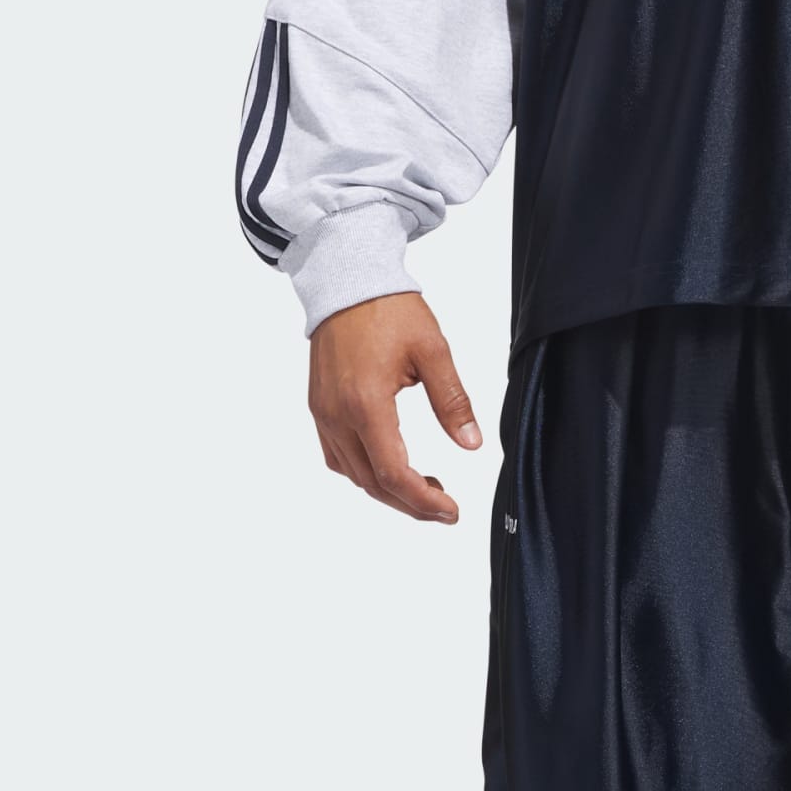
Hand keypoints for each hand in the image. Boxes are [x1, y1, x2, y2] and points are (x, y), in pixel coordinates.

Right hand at [308, 293, 480, 522]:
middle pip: (374, 483)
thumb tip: (471, 443)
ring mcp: (323, 414)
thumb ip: (452, 401)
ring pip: (355, 476)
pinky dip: (365, 473)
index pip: (394, 474)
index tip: (451, 510)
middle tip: (444, 509)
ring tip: (425, 488)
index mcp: (366, 403)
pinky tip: (390, 467)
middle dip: (412, 504)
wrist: (345, 281)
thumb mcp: (432, 351)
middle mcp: (337, 415)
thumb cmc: (387, 309)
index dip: (424, 501)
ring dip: (389, 491)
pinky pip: (338, 458)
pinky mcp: (319, 409)